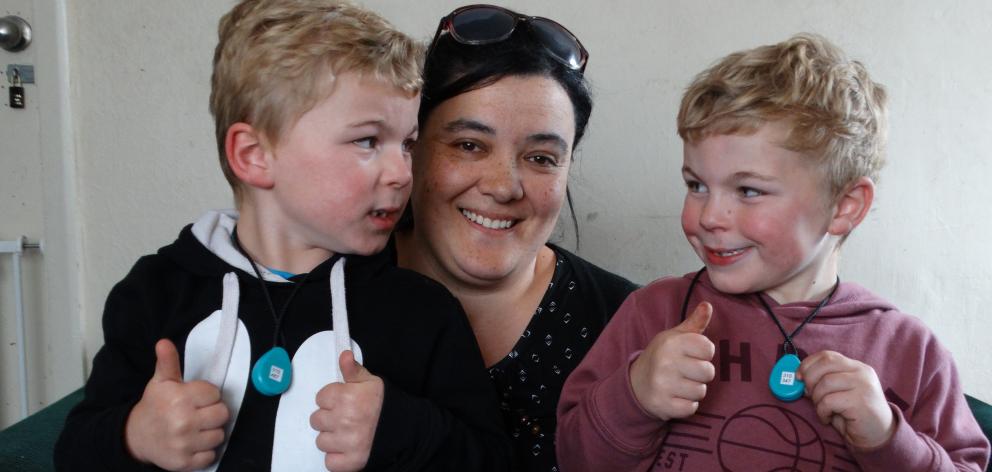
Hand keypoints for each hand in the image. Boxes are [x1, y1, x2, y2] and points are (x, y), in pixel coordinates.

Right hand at [124, 339, 229, 470]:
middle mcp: (183, 422)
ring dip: (210, 432)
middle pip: (222, 414)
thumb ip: (167, 362)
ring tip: (196, 428)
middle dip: (213, 412)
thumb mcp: (160, 382)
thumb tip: (163, 342)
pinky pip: (211, 455)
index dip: (207, 395)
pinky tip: (193, 443)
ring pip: (219, 435)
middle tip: (199, 413)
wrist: (135, 437)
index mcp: (180, 399)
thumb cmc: (154, 406)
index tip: (195, 398)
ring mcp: (185, 444)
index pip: (215, 394)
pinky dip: (205, 451)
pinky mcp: (185, 462)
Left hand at [310, 350, 384, 471]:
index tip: (343, 402)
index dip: (331, 399)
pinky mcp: (351, 462)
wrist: (406, 428)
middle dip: (329, 419)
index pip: (320, 398)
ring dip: (332, 439)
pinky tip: (347, 449)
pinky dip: (337, 458)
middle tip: (345, 418)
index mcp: (347, 397)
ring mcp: (347, 442)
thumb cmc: (384, 404)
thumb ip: (353, 370)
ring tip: (347, 434)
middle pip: (316, 420)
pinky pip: (330, 462)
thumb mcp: (370, 382)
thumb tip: (343, 355)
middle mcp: (344, 419)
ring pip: (321, 441)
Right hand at [629, 302, 714, 420]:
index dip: (704, 353)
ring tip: (681, 384)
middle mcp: (666, 362)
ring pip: (701, 391)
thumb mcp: (674, 337)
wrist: (636, 383)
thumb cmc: (662, 357)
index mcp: (671, 342)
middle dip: (701, 374)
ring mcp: (663, 384)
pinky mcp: (663, 405)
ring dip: (694, 390)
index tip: (692, 354)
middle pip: (708, 372)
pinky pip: (691, 408)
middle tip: (687, 372)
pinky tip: (677, 397)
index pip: (708, 348)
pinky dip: (687, 405)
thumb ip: (694, 323)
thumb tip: (708, 305)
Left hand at [798, 350, 894, 449]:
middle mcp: (862, 372)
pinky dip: (822, 411)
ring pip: (825, 383)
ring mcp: (863, 385)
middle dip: (809, 379)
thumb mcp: (838, 393)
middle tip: (809, 395)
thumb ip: (823, 382)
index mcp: (856, 367)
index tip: (798, 376)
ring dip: (816, 399)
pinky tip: (828, 418)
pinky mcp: (861, 401)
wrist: (878, 436)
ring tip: (823, 410)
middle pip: (825, 364)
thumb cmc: (853, 415)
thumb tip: (799, 377)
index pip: (827, 355)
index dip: (808, 364)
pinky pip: (828, 401)